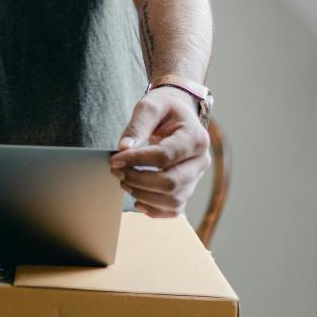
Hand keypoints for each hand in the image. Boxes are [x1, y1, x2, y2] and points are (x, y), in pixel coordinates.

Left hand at [110, 86, 210, 216]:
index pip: (164, 156)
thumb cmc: (164, 108)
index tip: (115, 158)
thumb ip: (137, 125)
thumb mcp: (150, 106)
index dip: (137, 160)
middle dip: (139, 180)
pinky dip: (155, 210)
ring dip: (144, 195)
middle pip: (171, 182)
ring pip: (173, 199)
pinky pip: (175, 209)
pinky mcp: (188, 188)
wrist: (178, 113)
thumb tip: (124, 148)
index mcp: (196, 138)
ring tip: (123, 182)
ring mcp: (196, 177)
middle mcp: (201, 160)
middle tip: (116, 171)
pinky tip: (137, 201)